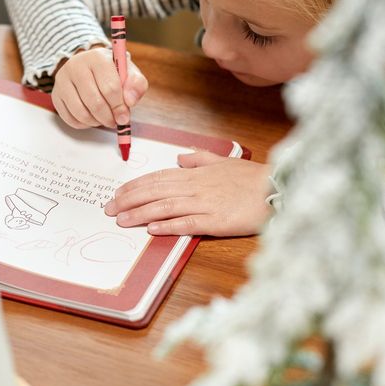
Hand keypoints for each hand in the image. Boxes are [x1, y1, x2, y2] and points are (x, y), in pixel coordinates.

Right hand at [52, 46, 147, 128]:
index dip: (119, 107)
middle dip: (108, 117)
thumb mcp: (129, 72)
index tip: (125, 117)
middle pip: (95, 102)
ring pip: (81, 113)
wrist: (90, 67)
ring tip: (104, 118)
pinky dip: (84, 124)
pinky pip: (70, 118)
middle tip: (115, 121)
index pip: (110, 88)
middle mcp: (76, 65)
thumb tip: (129, 102)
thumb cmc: (112, 72)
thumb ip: (136, 84)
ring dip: (96, 122)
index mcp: (98, 57)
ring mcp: (63, 80)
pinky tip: (92, 117)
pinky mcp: (56, 94)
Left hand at [104, 151, 271, 236]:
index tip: (118, 192)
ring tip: (121, 219)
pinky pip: (186, 223)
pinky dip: (167, 225)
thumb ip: (199, 158)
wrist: (275, 188)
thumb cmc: (251, 177)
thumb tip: (179, 157)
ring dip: (140, 213)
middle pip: (155, 191)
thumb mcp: (224, 161)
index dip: (136, 185)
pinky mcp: (215, 221)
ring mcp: (204, 204)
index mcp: (196, 173)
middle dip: (129, 199)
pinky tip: (151, 229)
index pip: (158, 178)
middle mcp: (195, 187)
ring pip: (164, 207)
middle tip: (109, 208)